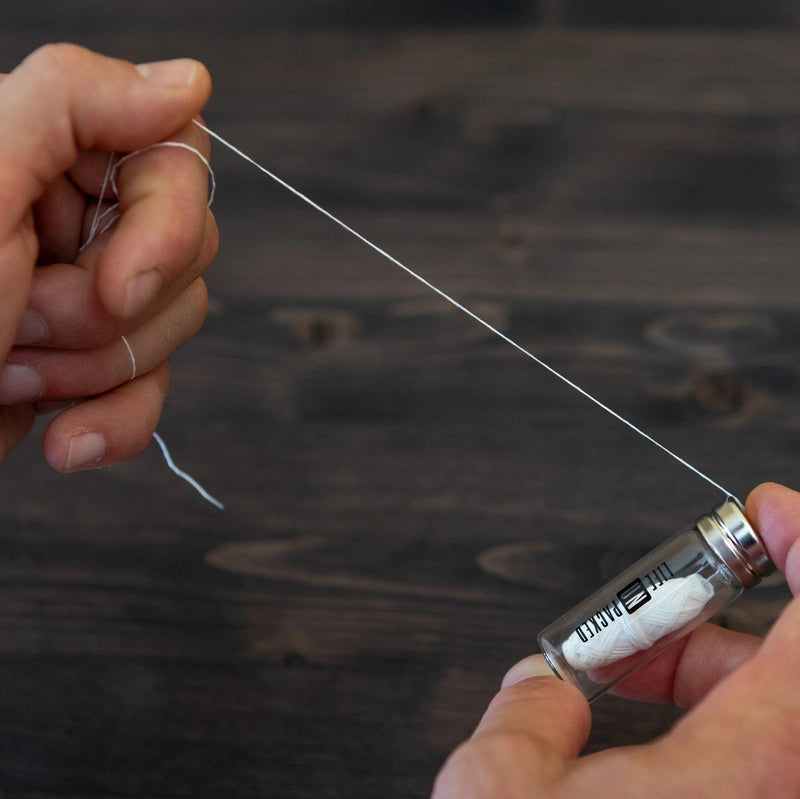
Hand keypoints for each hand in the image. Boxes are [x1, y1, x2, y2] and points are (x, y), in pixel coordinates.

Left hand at [0, 44, 215, 469]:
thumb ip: (73, 103)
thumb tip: (187, 81)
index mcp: (44, 153)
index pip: (176, 159)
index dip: (167, 230)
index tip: (119, 286)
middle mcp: (72, 217)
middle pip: (186, 250)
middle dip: (111, 311)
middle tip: (24, 323)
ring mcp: (87, 294)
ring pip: (176, 322)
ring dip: (96, 369)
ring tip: (8, 369)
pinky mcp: (90, 363)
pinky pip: (154, 387)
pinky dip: (116, 422)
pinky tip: (65, 440)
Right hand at [433, 482, 799, 797]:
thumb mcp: (498, 791)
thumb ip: (526, 715)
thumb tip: (544, 690)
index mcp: (748, 773)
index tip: (771, 511)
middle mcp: (781, 796)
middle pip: (795, 666)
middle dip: (721, 619)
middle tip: (667, 604)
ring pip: (776, 715)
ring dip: (709, 675)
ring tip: (634, 668)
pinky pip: (761, 758)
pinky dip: (715, 724)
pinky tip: (659, 729)